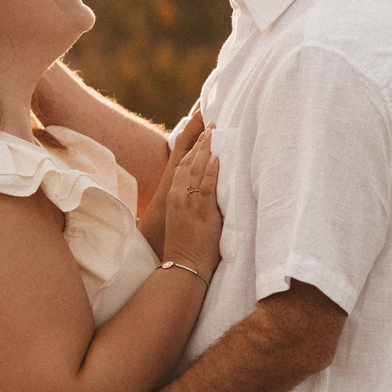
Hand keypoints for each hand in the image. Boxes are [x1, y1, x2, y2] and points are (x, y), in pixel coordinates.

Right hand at [161, 123, 220, 279]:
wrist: (183, 266)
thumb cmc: (186, 246)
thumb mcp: (183, 219)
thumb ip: (191, 203)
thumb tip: (205, 192)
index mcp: (173, 196)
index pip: (182, 166)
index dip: (193, 148)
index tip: (202, 133)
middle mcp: (178, 196)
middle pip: (189, 163)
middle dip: (200, 142)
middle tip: (211, 125)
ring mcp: (188, 203)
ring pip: (196, 170)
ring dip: (207, 150)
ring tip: (214, 133)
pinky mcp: (201, 211)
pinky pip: (206, 186)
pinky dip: (211, 171)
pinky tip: (217, 158)